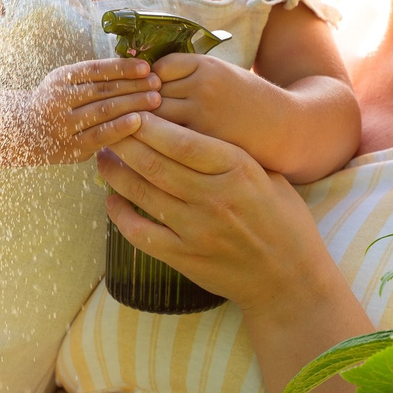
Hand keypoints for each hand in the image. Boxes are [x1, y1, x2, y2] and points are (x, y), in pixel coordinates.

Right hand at [24, 58, 160, 162]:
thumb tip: (136, 68)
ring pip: (103, 111)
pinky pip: (99, 135)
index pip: (96, 69)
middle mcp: (59, 100)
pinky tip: (139, 121)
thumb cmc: (56, 103)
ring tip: (156, 100)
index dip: (123, 67)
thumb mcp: (66, 83)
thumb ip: (93, 77)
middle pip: (103, 89)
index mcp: (60, 79)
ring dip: (133, 104)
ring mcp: (64, 124)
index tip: (147, 67)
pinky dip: (120, 127)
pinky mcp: (71, 147)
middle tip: (158, 83)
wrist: (23, 132)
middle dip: (134, 85)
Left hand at [95, 113, 335, 315]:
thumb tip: (186, 128)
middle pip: (155, 164)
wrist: (290, 279)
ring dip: (115, 173)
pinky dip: (120, 215)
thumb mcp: (268, 175)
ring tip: (103, 158)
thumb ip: (230, 153)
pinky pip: (140, 233)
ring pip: (142, 194)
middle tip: (106, 129)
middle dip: (124, 143)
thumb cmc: (283, 220)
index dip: (150, 126)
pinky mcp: (184, 258)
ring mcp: (196, 231)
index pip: (182, 142)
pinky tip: (111, 200)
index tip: (131, 112)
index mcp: (238, 170)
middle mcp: (215, 198)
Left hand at [149, 53, 282, 150]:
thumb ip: (190, 75)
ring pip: (155, 117)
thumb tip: (147, 80)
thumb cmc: (248, 101)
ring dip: (150, 125)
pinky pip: (167, 139)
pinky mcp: (203, 140)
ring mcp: (202, 115)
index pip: (161, 67)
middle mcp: (203, 87)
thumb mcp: (223, 75)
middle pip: (153, 92)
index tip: (159, 91)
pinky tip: (163, 145)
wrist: (283, 128)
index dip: (155, 80)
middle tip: (150, 114)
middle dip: (148, 104)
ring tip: (152, 131)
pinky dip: (160, 142)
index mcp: (207, 66)